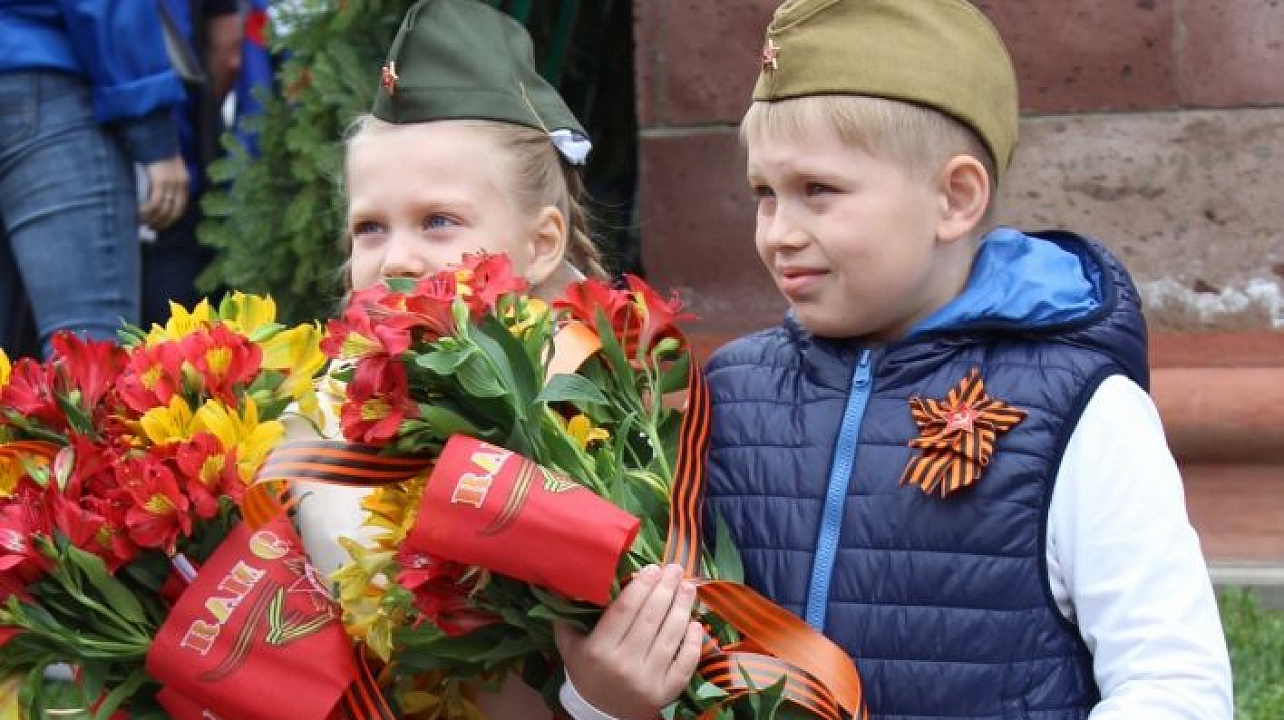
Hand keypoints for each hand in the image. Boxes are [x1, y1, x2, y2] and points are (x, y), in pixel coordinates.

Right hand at [139, 155, 189, 230]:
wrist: (156, 136)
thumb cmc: (159, 151)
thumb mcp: (170, 167)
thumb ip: (168, 181)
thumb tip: (159, 195)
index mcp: (185, 182)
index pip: (181, 208)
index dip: (172, 220)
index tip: (162, 226)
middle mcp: (181, 185)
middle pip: (173, 212)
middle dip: (162, 223)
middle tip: (150, 228)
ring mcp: (172, 184)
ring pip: (163, 210)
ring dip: (152, 219)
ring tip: (141, 222)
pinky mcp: (161, 182)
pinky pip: (154, 203)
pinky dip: (146, 211)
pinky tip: (138, 214)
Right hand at [554, 564, 702, 719]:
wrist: (600, 715)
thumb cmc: (586, 674)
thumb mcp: (569, 648)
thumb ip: (566, 619)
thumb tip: (565, 584)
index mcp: (598, 650)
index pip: (624, 610)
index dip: (640, 586)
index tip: (652, 568)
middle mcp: (623, 664)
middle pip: (650, 618)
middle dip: (665, 589)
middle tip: (675, 569)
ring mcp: (647, 680)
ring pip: (669, 637)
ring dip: (682, 609)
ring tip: (689, 588)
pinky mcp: (665, 692)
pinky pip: (684, 663)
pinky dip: (692, 643)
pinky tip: (695, 623)